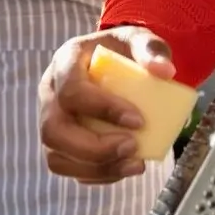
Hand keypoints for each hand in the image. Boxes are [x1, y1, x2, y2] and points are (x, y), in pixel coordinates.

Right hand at [38, 26, 176, 184]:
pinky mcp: (59, 142)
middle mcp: (49, 93)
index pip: (71, 91)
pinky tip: (123, 167)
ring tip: (133, 164)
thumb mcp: (138, 39)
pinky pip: (68, 167)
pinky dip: (97, 175)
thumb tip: (165, 72)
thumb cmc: (122, 51)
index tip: (139, 120)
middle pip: (53, 130)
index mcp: (64, 62)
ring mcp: (51, 119)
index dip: (102, 109)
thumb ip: (151, 49)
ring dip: (96, 167)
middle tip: (132, 147)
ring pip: (55, 156)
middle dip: (95, 148)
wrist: (112, 62)